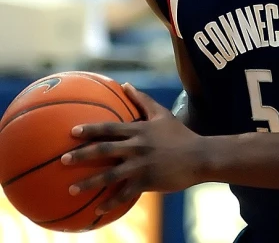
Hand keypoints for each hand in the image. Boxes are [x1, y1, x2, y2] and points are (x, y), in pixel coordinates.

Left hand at [61, 85, 203, 215]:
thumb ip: (142, 100)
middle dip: (82, 155)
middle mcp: (137, 147)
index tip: (72, 131)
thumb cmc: (179, 134)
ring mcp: (141, 166)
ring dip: (89, 182)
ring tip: (71, 188)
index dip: (90, 129)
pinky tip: (97, 210)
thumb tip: (126, 85)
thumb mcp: (161, 114)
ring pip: (109, 176)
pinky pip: (124, 194)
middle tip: (63, 159)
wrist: (198, 156)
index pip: (110, 128)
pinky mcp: (147, 182)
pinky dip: (110, 203)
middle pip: (104, 150)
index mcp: (139, 130)